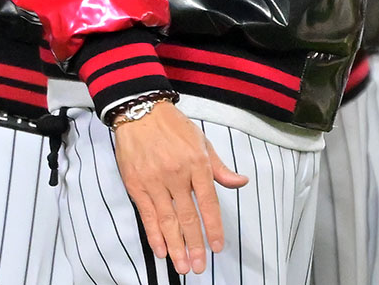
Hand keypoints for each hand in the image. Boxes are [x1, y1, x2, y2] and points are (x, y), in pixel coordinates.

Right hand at [113, 100, 248, 274]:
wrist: (140, 113)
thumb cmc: (173, 127)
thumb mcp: (202, 142)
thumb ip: (220, 168)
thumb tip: (241, 182)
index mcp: (197, 163)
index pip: (209, 201)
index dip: (213, 226)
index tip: (217, 246)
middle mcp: (177, 174)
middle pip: (187, 217)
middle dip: (195, 244)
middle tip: (199, 266)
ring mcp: (155, 181)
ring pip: (168, 221)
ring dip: (176, 246)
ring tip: (182, 266)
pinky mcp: (136, 185)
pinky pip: (148, 215)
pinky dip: (154, 235)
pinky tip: (162, 250)